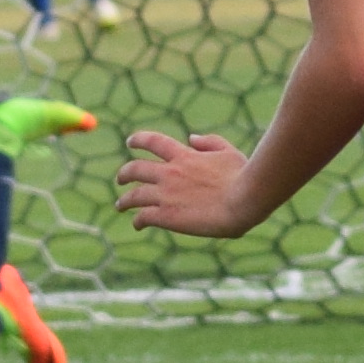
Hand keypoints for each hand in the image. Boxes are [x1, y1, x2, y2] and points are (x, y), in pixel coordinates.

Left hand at [119, 130, 253, 238]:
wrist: (244, 200)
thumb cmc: (243, 176)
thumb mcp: (228, 151)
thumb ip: (209, 142)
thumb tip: (191, 138)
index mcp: (184, 155)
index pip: (153, 141)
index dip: (138, 140)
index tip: (130, 142)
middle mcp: (170, 172)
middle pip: (136, 169)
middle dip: (124, 173)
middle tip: (120, 179)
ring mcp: (166, 194)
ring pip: (134, 195)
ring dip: (124, 200)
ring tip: (120, 205)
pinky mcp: (167, 215)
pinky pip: (144, 217)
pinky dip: (138, 220)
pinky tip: (137, 224)